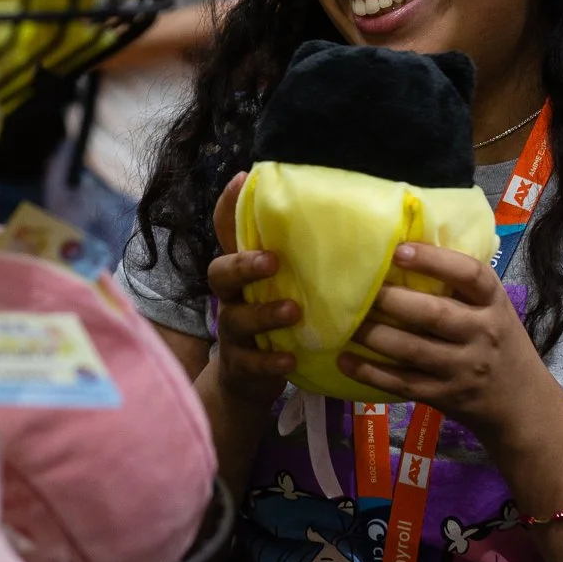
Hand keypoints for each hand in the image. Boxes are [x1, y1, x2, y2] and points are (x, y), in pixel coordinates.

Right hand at [205, 172, 298, 410]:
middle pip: (219, 272)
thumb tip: (343, 222)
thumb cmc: (273, 323)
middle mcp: (231, 297)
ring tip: (293, 311)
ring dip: (264, 313)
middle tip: (272, 260)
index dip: (228, 206)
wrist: (246, 382)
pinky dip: (269, 360)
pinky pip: (250, 362)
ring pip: (235, 318)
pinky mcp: (240, 365)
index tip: (243, 179)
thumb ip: (298, 260)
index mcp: (242, 272)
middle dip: (243, 264)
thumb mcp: (279, 288)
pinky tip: (290, 358)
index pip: (226, 232)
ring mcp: (232, 331)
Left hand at [338, 242, 556, 441]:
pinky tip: (345, 360)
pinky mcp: (444, 397)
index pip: (471, 276)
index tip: (398, 250)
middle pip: (434, 313)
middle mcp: (482, 334)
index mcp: (495, 304)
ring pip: (411, 349)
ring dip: (373, 335)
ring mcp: (463, 369)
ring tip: (345, 321)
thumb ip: (461, 286)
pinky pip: (401, 383)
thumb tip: (404, 249)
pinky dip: (369, 372)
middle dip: (391, 300)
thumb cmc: (499, 344)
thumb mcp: (493, 310)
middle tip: (358, 288)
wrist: (523, 406)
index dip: (434, 260)